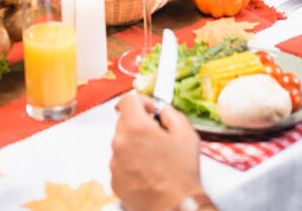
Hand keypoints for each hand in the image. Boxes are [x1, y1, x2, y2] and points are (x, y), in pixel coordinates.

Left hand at [110, 93, 210, 210]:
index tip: (151, 111)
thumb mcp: (186, 133)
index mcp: (136, 127)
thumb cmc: (182, 174)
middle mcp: (120, 143)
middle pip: (124, 121)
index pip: (127, 101)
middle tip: (158, 136)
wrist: (176, 207)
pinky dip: (131, 162)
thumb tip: (162, 110)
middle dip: (140, 124)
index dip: (142, 102)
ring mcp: (115, 163)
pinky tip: (149, 171)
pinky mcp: (115, 180)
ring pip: (122, 142)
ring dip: (135, 144)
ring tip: (155, 158)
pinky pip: (121, 162)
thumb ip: (171, 113)